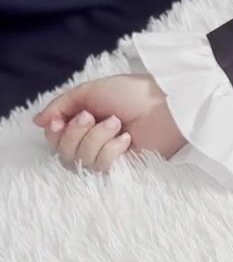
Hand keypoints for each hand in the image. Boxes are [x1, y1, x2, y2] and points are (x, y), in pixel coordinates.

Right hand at [33, 74, 186, 171]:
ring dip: (96, 138)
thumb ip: (61, 106)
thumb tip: (38, 122)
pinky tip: (126, 139)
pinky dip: (110, 150)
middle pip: (63, 153)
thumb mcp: (89, 92)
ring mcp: (109, 157)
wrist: (165, 104)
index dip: (53, 133)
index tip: (61, 121)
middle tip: (93, 117)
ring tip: (117, 124)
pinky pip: (102, 167)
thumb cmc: (132, 93)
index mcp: (84, 124)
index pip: (54, 140)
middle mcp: (93, 142)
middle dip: (75, 133)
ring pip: (81, 161)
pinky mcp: (125, 169)